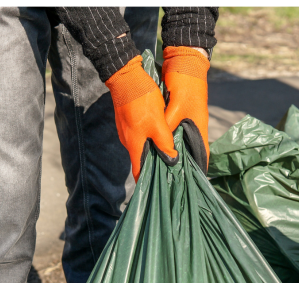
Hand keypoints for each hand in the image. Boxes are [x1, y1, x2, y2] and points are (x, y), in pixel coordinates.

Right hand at [106, 55, 177, 181]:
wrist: (126, 77)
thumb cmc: (142, 101)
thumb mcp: (158, 124)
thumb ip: (165, 143)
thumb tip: (172, 160)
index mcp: (134, 145)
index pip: (139, 171)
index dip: (147, 182)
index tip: (157, 189)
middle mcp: (128, 141)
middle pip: (140, 160)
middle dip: (153, 167)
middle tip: (169, 173)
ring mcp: (127, 131)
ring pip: (141, 147)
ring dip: (153, 152)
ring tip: (168, 156)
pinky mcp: (128, 122)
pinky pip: (140, 136)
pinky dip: (149, 140)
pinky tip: (161, 138)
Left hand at [162, 46, 210, 173]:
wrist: (184, 61)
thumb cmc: (185, 83)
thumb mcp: (175, 107)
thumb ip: (169, 127)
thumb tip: (163, 148)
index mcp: (199, 127)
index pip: (203, 156)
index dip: (199, 171)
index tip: (191, 185)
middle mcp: (195, 127)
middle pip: (190, 152)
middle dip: (181, 166)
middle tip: (169, 181)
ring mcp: (187, 121)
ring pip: (180, 144)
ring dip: (172, 154)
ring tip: (160, 168)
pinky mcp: (178, 114)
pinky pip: (172, 134)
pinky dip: (166, 142)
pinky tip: (156, 148)